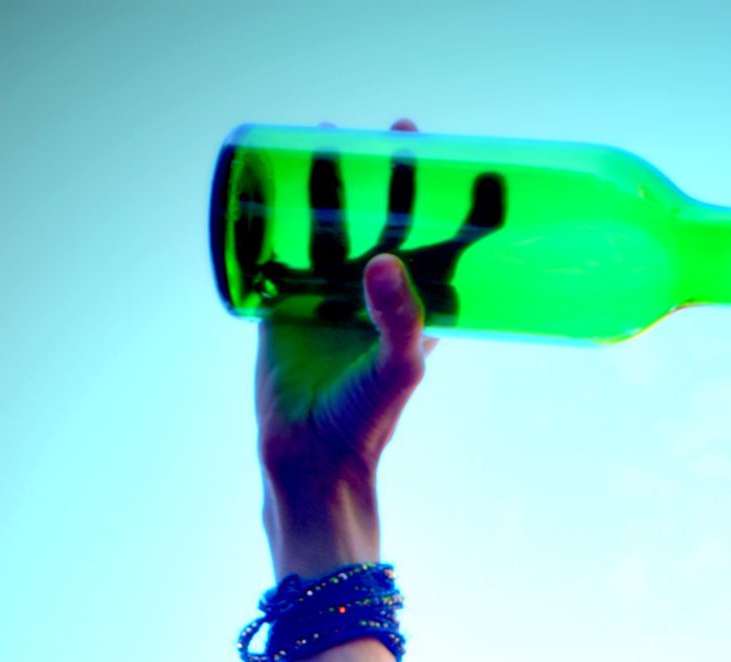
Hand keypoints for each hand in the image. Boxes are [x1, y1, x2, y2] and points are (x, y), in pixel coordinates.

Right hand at [256, 120, 430, 560]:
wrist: (309, 458)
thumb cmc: (367, 421)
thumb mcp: (398, 368)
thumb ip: (399, 317)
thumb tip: (380, 258)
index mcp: (412, 308)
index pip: (441, 246)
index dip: (452, 205)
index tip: (459, 164)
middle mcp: (372, 295)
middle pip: (385, 221)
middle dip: (388, 177)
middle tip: (391, 135)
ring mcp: (328, 295)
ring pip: (331, 226)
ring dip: (330, 184)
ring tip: (325, 138)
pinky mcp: (284, 301)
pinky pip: (282, 248)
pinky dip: (278, 217)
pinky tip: (271, 181)